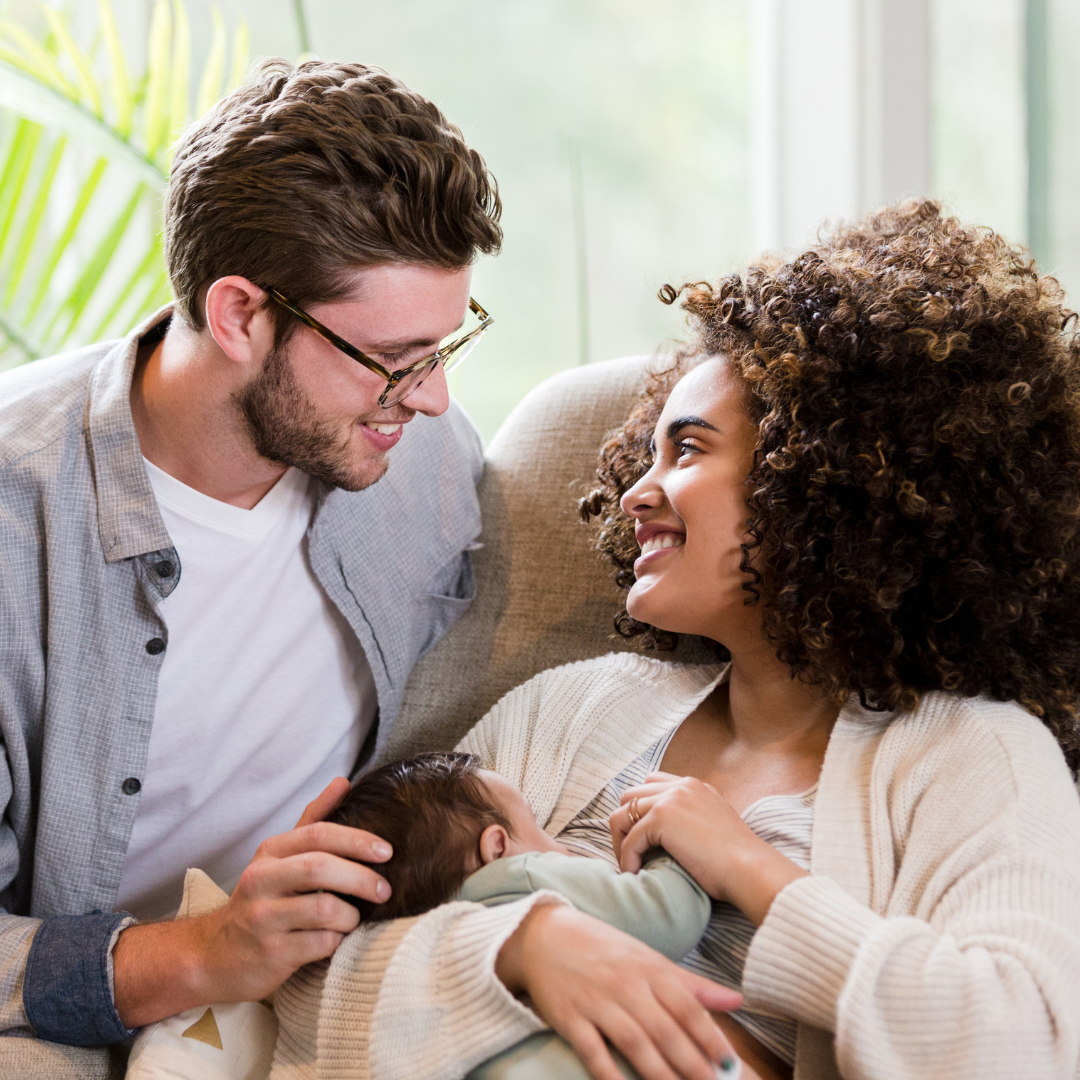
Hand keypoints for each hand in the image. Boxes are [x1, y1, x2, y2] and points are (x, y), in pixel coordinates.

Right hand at [114, 776, 391, 1026]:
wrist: (214, 955)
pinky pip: (320, 943)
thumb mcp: (281, 856)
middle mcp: (261, 880)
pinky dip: (337, 941)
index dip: (357, 840)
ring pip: (324, 908)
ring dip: (350, 915)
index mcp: (270, 851)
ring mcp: (263, 918)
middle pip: (320, 868)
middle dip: (361, 878)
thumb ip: (313, 819)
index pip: (318, 834)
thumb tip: (344, 782)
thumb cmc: (262, 898)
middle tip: (384, 890)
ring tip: (354, 918)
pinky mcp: (270, 953)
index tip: (387, 852)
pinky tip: (336, 939)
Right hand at [496, 903, 742, 1079]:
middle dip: (691, 1064)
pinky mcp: (569, 1017)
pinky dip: (608, 1073)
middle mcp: (626, 985)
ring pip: (634, 1042)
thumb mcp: (648, 958)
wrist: (544, 934)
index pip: (687, 1006)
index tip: (729, 1064)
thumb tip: (737, 1000)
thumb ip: (691, 984)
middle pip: (664, 1030)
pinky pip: (592, 1050)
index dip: (710, 1036)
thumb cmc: (604, 949)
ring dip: (659, 1074)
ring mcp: (597, 1001)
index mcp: (649, 968)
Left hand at [610, 773, 805, 925]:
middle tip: (631, 852)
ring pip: (622, 814)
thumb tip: (667, 835)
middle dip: (625, 824)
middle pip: (630, 796)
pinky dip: (627, 858)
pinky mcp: (662, 818)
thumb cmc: (735, 860)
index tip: (642, 838)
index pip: (651, 784)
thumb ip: (691, 819)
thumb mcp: (713, 826)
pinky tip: (636, 873)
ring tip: (630, 864)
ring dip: (621, 841)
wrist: (749, 868)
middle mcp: (681, 786)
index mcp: (693, 786)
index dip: (640, 811)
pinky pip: (629, 839)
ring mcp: (670, 799)